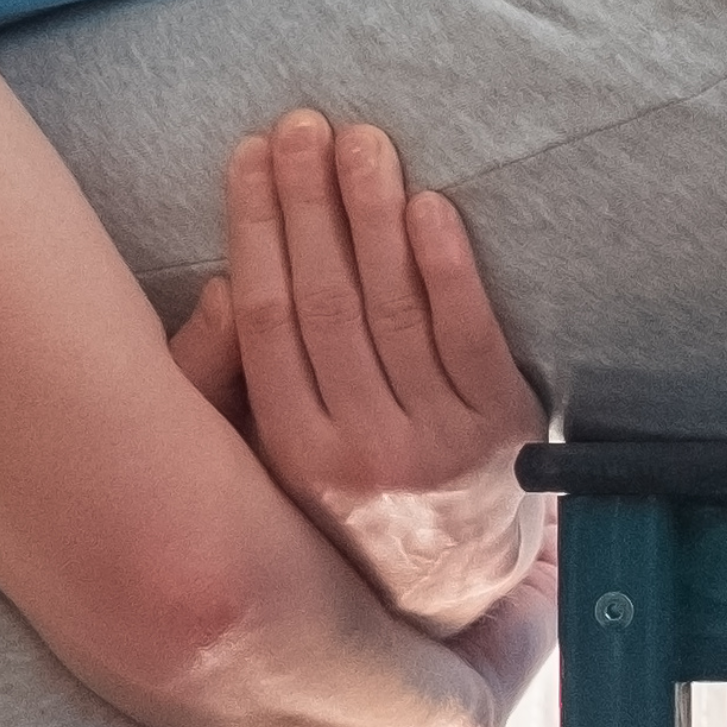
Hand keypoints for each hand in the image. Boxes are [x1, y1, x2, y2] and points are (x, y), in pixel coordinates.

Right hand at [214, 109, 547, 636]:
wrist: (448, 599)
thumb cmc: (342, 512)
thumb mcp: (261, 471)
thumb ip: (227, 390)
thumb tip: (221, 288)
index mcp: (294, 455)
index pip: (269, 317)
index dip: (258, 226)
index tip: (251, 155)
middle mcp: (363, 451)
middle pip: (329, 299)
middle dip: (311, 202)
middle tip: (302, 126)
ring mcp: (438, 444)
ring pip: (395, 306)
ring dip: (374, 213)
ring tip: (360, 143)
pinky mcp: (504, 435)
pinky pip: (471, 335)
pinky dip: (449, 267)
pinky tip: (428, 207)